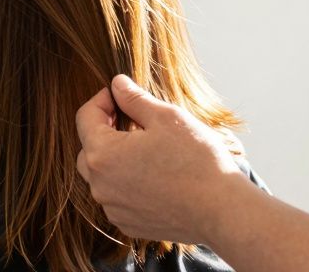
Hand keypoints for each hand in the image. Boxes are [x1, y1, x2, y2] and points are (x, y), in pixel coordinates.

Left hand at [75, 74, 249, 244]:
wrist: (224, 211)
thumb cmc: (197, 161)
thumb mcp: (166, 117)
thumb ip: (134, 98)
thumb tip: (116, 84)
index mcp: (102, 154)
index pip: (85, 117)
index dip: (101, 100)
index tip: (118, 95)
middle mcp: (100, 185)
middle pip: (88, 148)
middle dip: (104, 130)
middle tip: (130, 120)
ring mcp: (113, 208)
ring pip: (101, 175)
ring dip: (115, 159)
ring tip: (144, 148)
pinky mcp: (128, 225)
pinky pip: (117, 198)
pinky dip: (126, 184)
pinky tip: (152, 175)